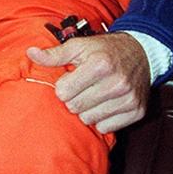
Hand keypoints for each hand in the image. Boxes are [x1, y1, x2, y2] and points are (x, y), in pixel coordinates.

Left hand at [26, 32, 149, 133]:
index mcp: (100, 65)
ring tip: (95, 96)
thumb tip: (30, 53)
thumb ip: (55, 54)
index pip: (64, 92)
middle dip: (74, 99)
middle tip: (83, 88)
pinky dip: (103, 119)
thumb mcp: (80, 46)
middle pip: (76, 107)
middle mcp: (117, 83)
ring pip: (89, 120)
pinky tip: (106, 104)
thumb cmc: (105, 50)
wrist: (142, 53)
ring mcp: (128, 98)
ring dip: (87, 110)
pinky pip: (106, 127)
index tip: (71, 80)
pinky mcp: (137, 111)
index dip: (64, 86)